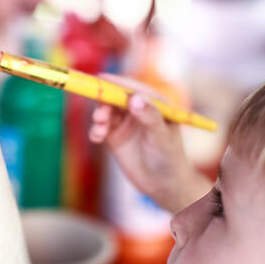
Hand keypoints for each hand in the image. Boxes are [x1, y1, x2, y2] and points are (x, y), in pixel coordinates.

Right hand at [89, 74, 210, 212]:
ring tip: (100, 128)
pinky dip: (95, 130)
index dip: (116, 82)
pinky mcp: (113, 136)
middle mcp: (136, 109)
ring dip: (99, 116)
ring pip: (105, 111)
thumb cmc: (169, 158)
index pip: (132, 88)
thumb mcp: (161, 137)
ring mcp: (124, 122)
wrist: (163, 185)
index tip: (100, 79)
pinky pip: (99, 128)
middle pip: (114, 97)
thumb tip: (134, 98)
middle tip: (100, 114)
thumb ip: (149, 117)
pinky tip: (97, 138)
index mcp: (153, 102)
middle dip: (103, 102)